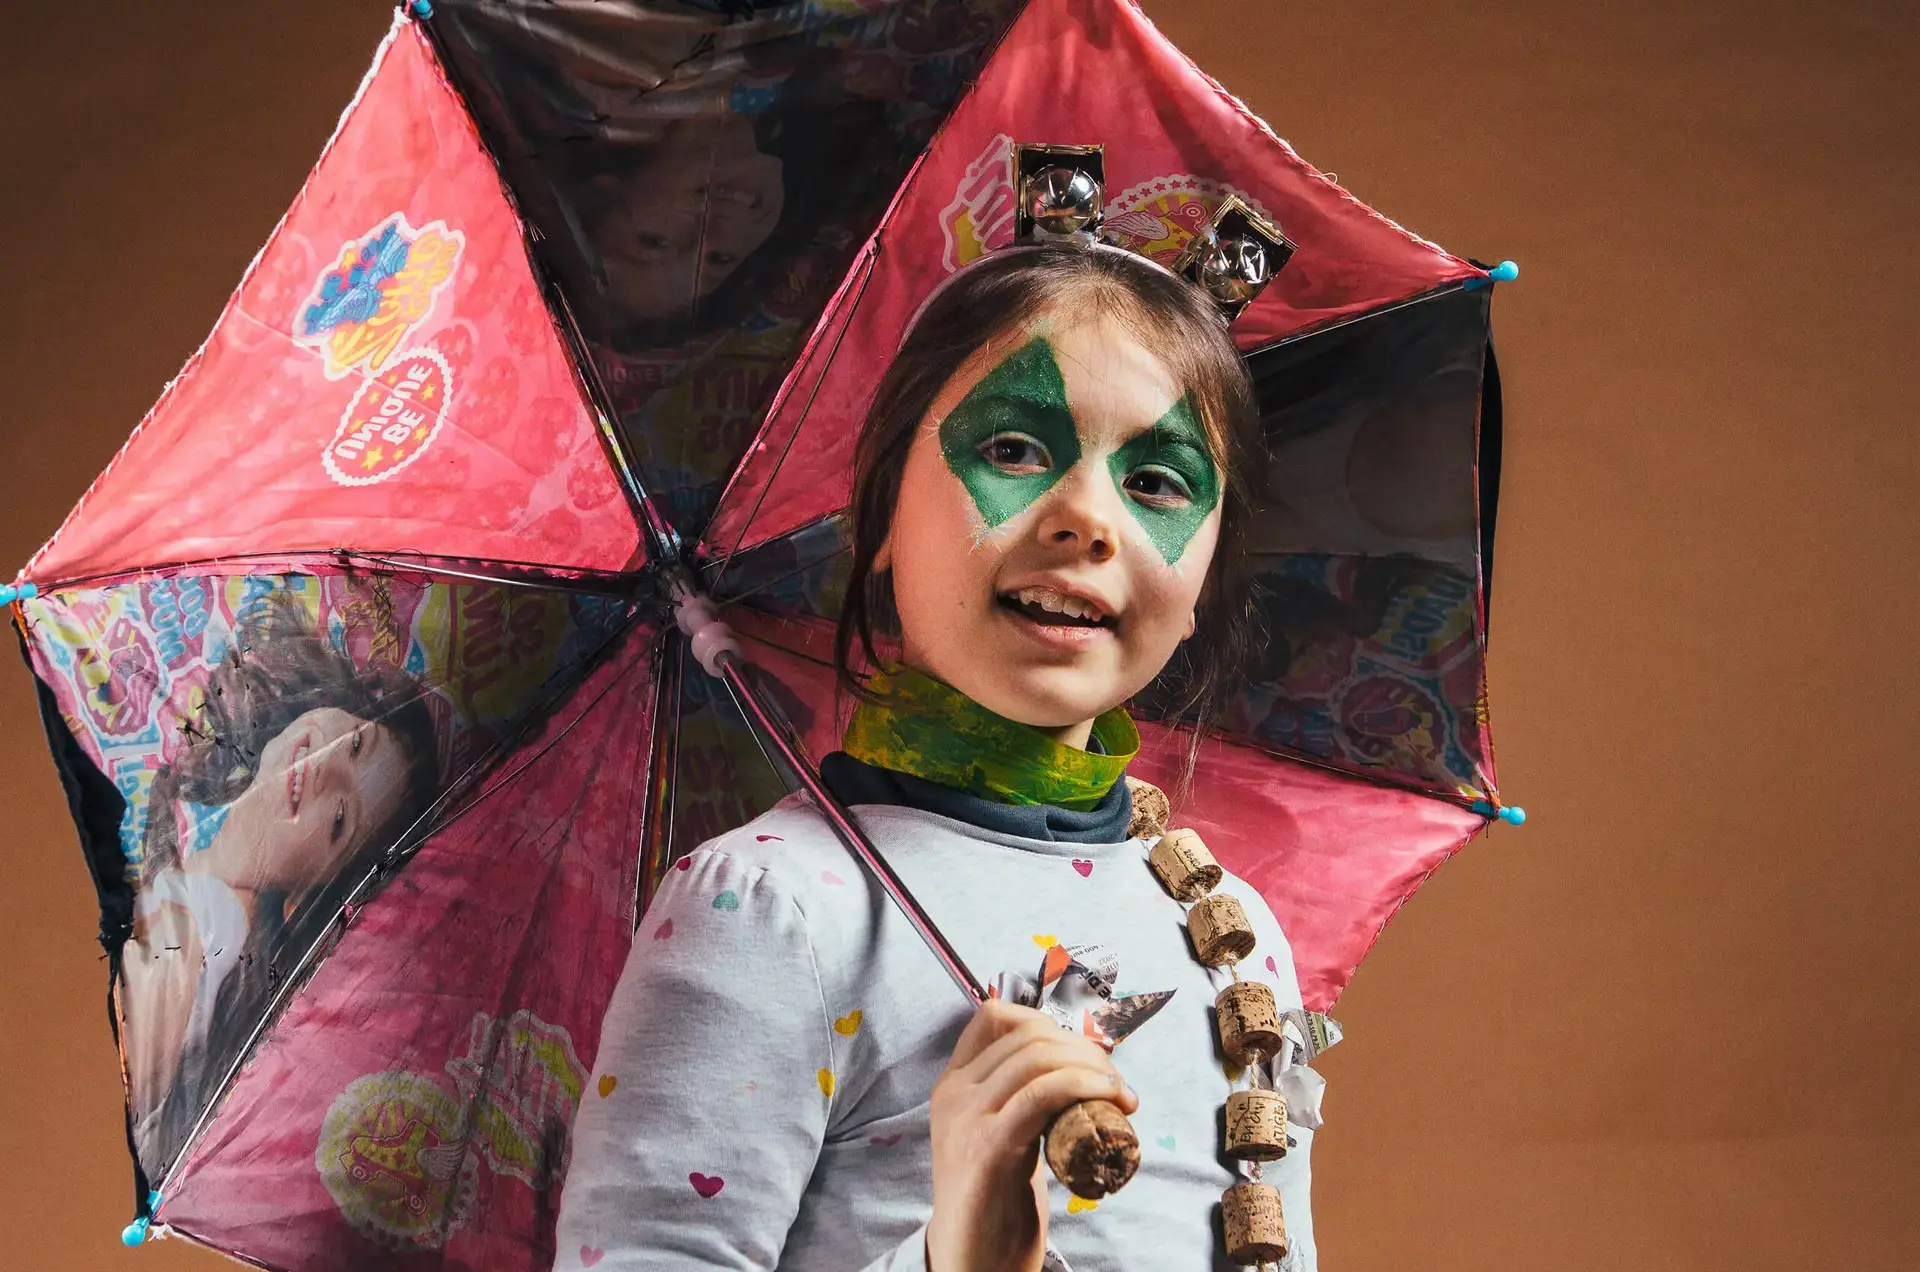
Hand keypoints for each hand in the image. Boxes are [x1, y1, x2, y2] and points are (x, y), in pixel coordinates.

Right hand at [924, 1000, 1137, 1271]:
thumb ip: (1019, 1094)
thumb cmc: (997, 1201)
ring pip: (1037, 1058)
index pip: (993, 1015)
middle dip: (1083, 1047)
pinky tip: (1109, 1098)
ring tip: (1121, 1096)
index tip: (1082, 1051)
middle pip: (1027, 1034)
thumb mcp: (1000, 1133)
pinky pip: (1042, 1093)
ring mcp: (967, 1116)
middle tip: (1115, 1080)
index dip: (1045, 1020)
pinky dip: (1083, 1085)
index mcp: (953, 1084)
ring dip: (1093, 1067)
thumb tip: (1075, 1060)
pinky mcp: (988, 1145)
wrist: (973, 1261)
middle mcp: (953, 1092)